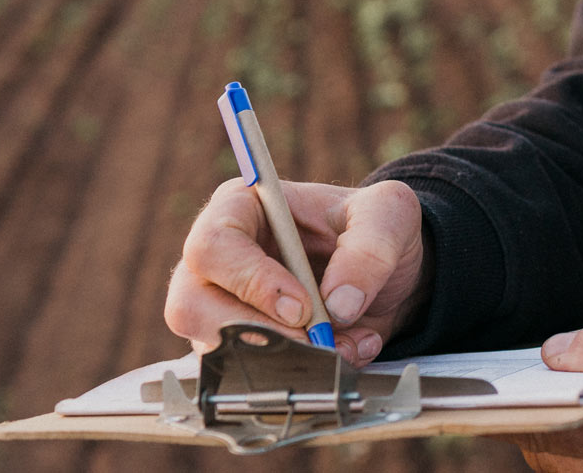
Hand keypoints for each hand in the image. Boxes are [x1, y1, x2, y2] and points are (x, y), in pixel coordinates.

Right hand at [164, 178, 430, 364]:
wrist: (391, 270)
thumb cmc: (375, 226)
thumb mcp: (389, 214)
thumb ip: (371, 247)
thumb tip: (338, 304)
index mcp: (240, 207)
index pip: (212, 247)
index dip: (252, 282)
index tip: (303, 308)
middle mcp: (218, 259)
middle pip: (192, 305)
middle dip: (257, 333)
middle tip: (315, 341)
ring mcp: (221, 306)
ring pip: (213, 349)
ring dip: (281, 359)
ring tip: (343, 344)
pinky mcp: (238, 345)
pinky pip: (245, 374)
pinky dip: (297, 374)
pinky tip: (343, 353)